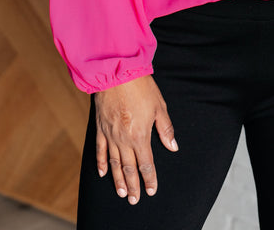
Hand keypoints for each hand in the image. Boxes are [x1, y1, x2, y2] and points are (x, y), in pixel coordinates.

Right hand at [94, 74, 177, 204]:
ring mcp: (110, 135)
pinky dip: (101, 163)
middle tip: (135, 200)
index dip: (149, 178)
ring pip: (114, 163)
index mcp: (140, 135)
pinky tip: (103, 173)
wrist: (116, 72)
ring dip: (118, 180)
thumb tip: (173, 146)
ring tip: (121, 193)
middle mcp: (124, 139)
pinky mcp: (100, 128)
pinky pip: (100, 150)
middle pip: (129, 168)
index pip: (146, 163)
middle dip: (133, 185)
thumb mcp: (159, 106)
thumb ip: (165, 129)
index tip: (152, 190)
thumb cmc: (140, 87)